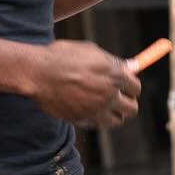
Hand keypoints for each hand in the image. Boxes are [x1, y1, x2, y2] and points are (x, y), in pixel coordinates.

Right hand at [26, 41, 140, 127]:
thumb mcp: (91, 51)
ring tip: (105, 105)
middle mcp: (109, 94)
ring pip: (117, 121)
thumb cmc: (63, 56)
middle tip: (119, 98)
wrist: (38, 72)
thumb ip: (112, 62)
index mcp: (115, 75)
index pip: (136, 88)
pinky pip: (97, 124)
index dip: (131, 87)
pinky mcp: (82, 119)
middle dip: (127, 103)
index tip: (125, 86)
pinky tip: (87, 107)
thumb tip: (129, 68)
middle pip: (132, 109)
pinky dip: (96, 118)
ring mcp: (96, 109)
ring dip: (114, 114)